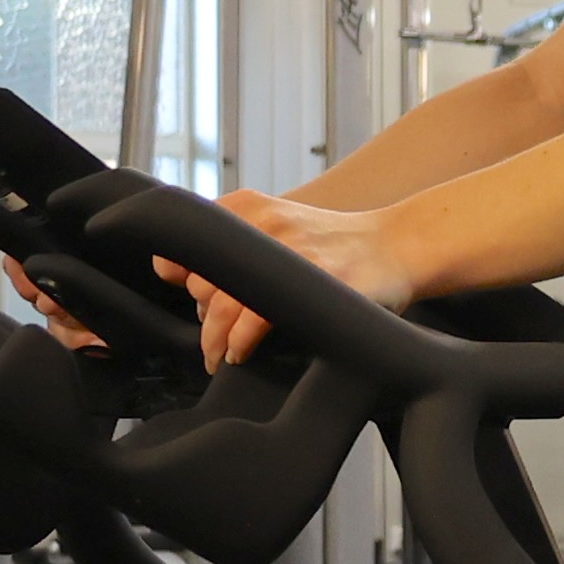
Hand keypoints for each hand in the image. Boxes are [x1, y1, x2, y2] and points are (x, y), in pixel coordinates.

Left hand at [185, 190, 419, 366]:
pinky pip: (254, 317)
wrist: (395, 245)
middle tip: (213, 337)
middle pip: (201, 280)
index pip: (188, 240)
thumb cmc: (333, 246)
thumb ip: (230, 241)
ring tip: (217, 356)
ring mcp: (289, 250)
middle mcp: (263, 222)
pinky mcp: (313, 279)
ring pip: (222, 303)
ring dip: (213, 340)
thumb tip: (167, 269)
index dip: (180, 272)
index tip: (189, 294)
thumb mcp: (278, 226)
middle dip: (203, 315)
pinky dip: (240, 341)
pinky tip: (241, 352)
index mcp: (250, 207)